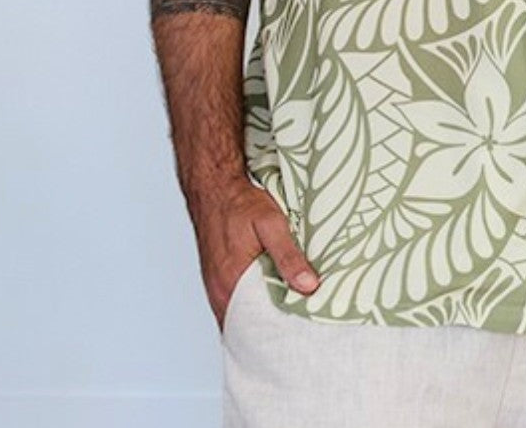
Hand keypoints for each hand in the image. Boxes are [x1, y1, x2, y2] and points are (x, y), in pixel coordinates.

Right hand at [190, 177, 320, 329]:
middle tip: (300, 333)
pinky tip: (270, 301)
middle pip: (248, 326)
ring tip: (290, 321)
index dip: (278, 334)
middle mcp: (220, 292)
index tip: (301, 338)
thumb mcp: (271, 224)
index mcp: (231, 285)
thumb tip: (309, 286)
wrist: (215, 188)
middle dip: (272, 331)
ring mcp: (216, 287)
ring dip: (262, 318)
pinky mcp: (218, 279)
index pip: (255, 328)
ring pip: (242, 315)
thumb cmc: (241, 204)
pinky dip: (251, 307)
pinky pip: (235, 303)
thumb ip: (288, 256)